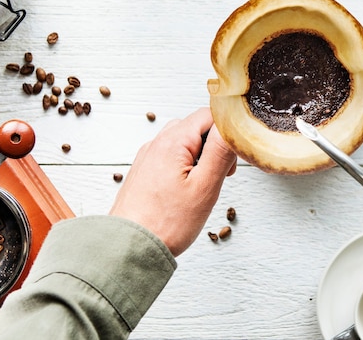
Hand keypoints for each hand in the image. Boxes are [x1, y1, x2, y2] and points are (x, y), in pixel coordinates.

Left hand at [109, 108, 236, 255]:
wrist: (129, 246)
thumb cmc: (166, 222)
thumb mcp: (204, 186)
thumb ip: (220, 151)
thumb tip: (232, 126)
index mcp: (173, 141)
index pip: (209, 114)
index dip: (228, 132)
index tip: (233, 156)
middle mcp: (157, 143)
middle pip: (196, 127)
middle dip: (215, 146)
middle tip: (220, 176)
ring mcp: (148, 156)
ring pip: (184, 143)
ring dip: (200, 158)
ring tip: (202, 187)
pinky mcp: (144, 171)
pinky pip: (170, 157)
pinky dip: (184, 168)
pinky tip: (185, 192)